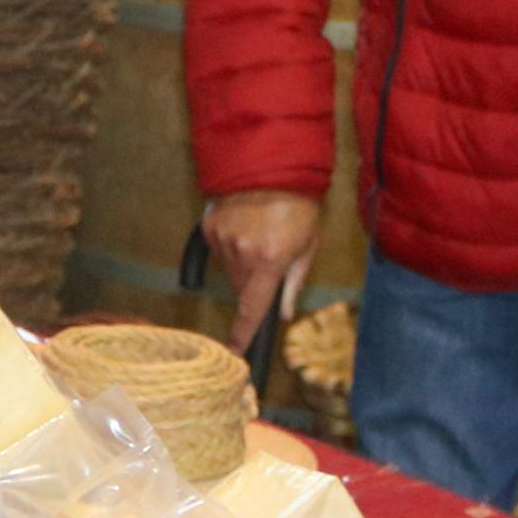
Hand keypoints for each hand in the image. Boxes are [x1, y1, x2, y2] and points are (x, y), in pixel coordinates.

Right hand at [200, 190, 320, 352]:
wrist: (273, 166)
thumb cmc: (298, 206)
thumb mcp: (308, 246)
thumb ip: (294, 283)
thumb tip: (282, 314)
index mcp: (270, 260)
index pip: (253, 308)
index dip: (244, 334)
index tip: (235, 352)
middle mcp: (242, 252)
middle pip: (240, 289)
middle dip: (253, 285)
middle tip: (269, 264)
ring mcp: (222, 238)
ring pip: (229, 271)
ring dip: (241, 266)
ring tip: (258, 238)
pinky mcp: (210, 226)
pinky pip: (218, 251)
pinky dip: (229, 248)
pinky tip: (243, 229)